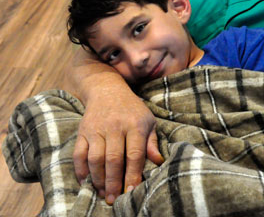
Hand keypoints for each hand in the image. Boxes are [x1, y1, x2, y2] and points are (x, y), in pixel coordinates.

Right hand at [70, 49, 162, 204]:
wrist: (107, 90)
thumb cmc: (132, 110)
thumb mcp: (148, 121)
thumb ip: (152, 142)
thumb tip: (158, 161)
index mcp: (135, 125)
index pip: (134, 154)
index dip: (133, 174)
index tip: (132, 191)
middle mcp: (115, 127)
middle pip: (113, 159)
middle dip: (114, 182)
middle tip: (114, 199)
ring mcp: (96, 129)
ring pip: (95, 159)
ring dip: (98, 179)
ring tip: (102, 193)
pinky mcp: (82, 132)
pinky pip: (78, 154)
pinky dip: (80, 170)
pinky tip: (86, 182)